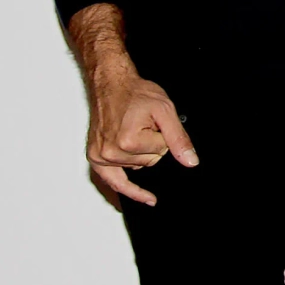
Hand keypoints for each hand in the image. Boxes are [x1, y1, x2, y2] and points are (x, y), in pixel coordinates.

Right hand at [80, 30, 196, 206]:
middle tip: (141, 123)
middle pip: (150, 162)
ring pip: (138, 167)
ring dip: (140, 152)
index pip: (162, 150)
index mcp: (127, 142)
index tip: (153, 121)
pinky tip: (146, 199)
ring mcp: (100, 157)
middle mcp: (110, 153)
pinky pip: (113, 182)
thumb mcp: (165, 110)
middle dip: (152, 144)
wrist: (111, 84)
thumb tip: (190, 161)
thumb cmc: (135, 93)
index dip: (163, 135)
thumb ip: (179, 138)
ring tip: (131, 130)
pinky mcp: (94, 158)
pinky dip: (128, 190)